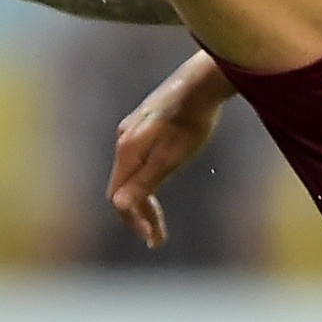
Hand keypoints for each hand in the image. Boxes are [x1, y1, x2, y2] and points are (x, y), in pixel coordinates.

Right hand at [108, 55, 230, 248]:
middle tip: (158, 237)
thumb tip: (118, 206)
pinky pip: (138, 161)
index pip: (118, 198)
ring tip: (160, 220)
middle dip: (138, 216)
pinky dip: (147, 181)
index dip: (134, 222)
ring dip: (143, 200)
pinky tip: (162, 184)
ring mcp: (132, 131)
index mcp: (127, 150)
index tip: (152, 239)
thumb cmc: (191, 122)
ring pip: (130, 175)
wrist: (202, 83)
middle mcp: (123, 140)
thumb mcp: (171, 157)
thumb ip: (145, 181)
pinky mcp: (144, 124)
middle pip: (122, 188)